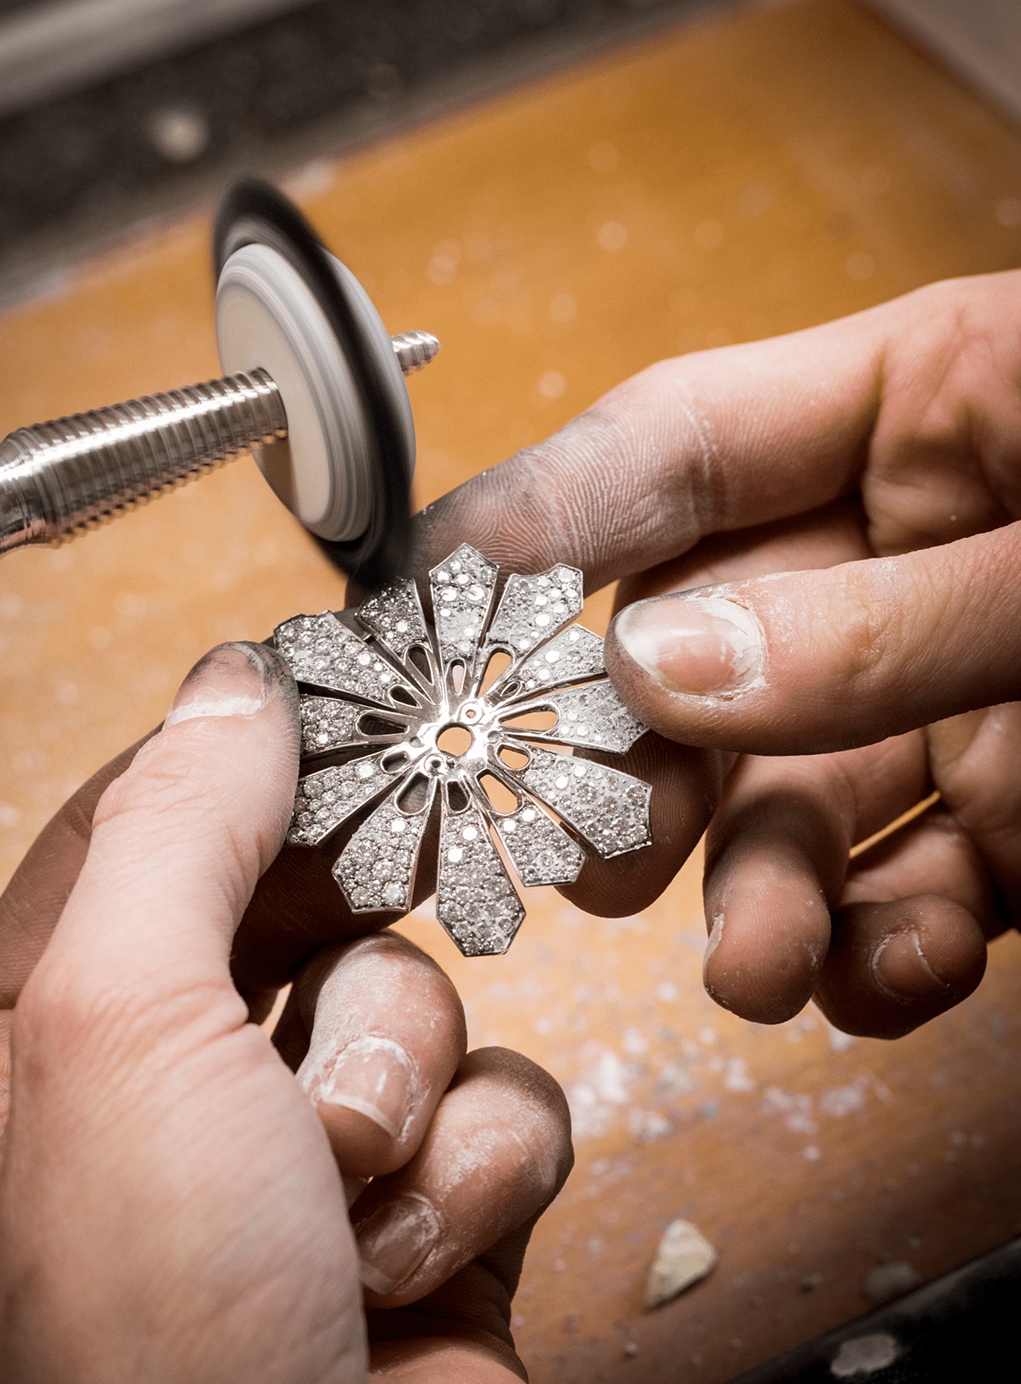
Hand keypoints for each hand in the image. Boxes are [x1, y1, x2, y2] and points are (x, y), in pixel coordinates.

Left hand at [0, 642, 571, 1383]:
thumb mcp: (119, 1038)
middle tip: (400, 869)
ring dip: (402, 1080)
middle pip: (286, 904)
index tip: (325, 690)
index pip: (126, 836)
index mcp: (15, 1065)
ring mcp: (292, 1162)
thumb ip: (171, 832)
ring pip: (409, 994)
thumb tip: (231, 684)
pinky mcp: (423, 1213)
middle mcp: (151, 1106)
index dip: (230, 758)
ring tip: (353, 1192)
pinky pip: (495, 1098)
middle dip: (344, 928)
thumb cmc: (161, 1353)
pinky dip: (476, 1164)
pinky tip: (419, 1257)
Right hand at [414, 269, 1020, 1036]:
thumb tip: (666, 673)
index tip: (422, 595)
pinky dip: (880, 960)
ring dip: (750, 896)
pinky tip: (877, 972)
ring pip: (786, 802)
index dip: (540, 513)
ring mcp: (954, 698)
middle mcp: (909, 561)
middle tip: (577, 831)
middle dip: (626, 758)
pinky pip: (908, 904)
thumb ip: (890, 620)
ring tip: (747, 958)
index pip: (679, 444)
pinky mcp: (1014, 826)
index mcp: (927, 411)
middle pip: (698, 650)